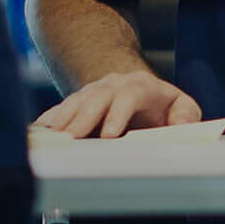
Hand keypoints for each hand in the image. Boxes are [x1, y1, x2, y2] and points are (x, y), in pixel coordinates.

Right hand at [33, 71, 203, 137]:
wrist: (142, 94)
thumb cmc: (165, 108)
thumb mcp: (182, 109)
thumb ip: (186, 116)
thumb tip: (180, 126)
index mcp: (143, 86)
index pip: (130, 95)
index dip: (118, 114)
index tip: (109, 135)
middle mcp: (115, 85)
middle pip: (97, 97)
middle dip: (83, 118)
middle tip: (71, 138)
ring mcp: (94, 91)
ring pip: (75, 101)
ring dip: (62, 119)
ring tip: (51, 137)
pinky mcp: (78, 103)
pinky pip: (61, 109)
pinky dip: (49, 120)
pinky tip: (38, 131)